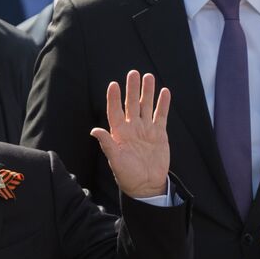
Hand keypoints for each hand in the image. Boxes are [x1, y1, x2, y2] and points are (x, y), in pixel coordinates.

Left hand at [91, 70, 171, 199]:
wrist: (147, 185)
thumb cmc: (128, 175)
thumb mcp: (116, 161)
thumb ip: (107, 144)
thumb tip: (95, 131)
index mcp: (119, 133)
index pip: (115, 111)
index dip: (114, 98)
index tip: (114, 84)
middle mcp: (132, 128)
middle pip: (132, 104)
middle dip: (132, 89)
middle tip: (133, 73)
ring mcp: (146, 130)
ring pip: (147, 106)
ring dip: (148, 92)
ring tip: (149, 77)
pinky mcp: (159, 134)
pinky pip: (161, 116)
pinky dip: (163, 104)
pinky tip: (165, 92)